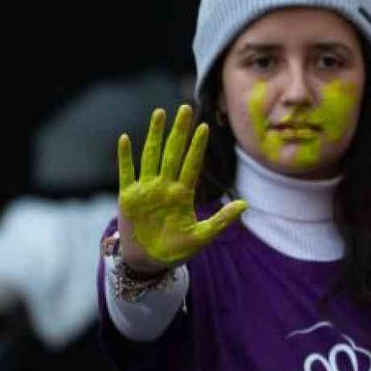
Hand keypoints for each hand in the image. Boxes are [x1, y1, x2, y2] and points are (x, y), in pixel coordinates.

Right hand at [116, 104, 246, 272]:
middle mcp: (164, 186)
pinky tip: (125, 138)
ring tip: (159, 113)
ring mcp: (145, 189)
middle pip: (173, 152)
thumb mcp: (202, 236)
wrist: (149, 262)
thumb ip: (221, 220)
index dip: (197, 146)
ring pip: (150, 156)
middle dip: (179, 131)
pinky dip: (125, 157)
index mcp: (182, 194)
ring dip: (154, 135)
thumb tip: (245, 205)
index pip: (192, 164)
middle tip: (185, 108)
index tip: (204, 127)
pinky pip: (126, 173)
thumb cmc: (176, 250)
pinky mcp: (128, 197)